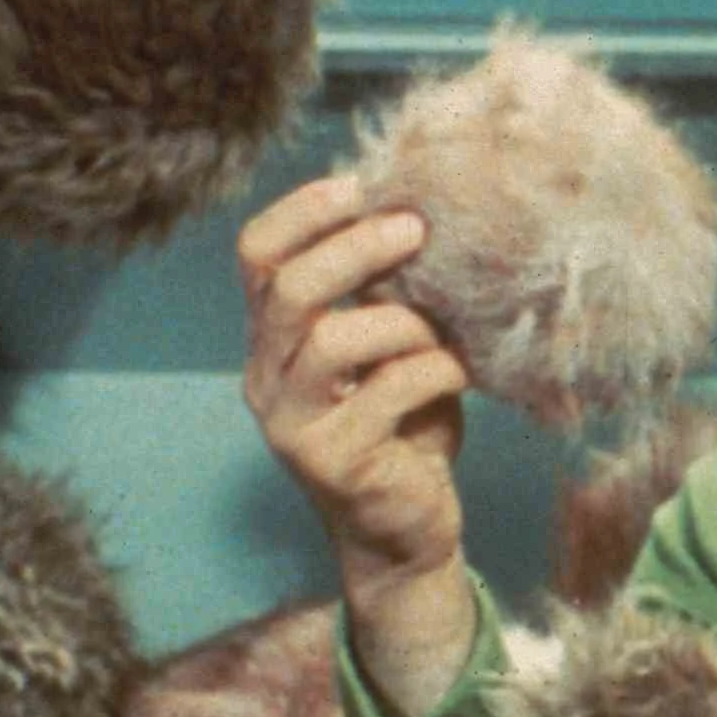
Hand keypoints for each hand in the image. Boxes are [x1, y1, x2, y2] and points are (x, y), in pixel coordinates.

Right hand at [237, 175, 474, 710]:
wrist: (405, 532)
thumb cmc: (404, 427)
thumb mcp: (389, 350)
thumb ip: (385, 296)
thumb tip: (421, 215)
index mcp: (273, 340)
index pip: (256, 256)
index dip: (303, 211)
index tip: (361, 184)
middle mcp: (266, 378)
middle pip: (288, 289)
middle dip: (356, 248)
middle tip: (417, 229)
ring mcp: (291, 424)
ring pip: (332, 340)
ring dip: (403, 322)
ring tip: (443, 332)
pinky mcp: (332, 462)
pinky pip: (389, 390)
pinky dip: (435, 370)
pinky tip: (460, 377)